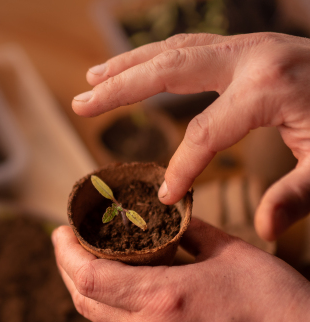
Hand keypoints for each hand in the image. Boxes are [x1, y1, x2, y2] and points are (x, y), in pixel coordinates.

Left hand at [52, 219, 309, 321]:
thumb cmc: (273, 300)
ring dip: (85, 291)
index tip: (61, 232)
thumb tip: (164, 214)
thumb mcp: (228, 250)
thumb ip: (187, 231)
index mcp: (164, 298)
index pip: (90, 278)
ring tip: (87, 262)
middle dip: (68, 269)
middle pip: (85, 302)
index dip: (66, 253)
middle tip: (67, 243)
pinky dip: (109, 310)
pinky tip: (118, 291)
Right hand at [72, 33, 309, 240]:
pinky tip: (134, 68)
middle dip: (120, 90)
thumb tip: (265, 229)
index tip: (164, 198)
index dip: (180, 168)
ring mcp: (248, 43)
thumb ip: (296, 196)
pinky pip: (190, 46)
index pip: (204, 133)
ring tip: (91, 82)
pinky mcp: (248, 44)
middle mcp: (250, 55)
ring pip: (173, 49)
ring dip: (129, 65)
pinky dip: (156, 57)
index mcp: (268, 87)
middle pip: (167, 70)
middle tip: (80, 106)